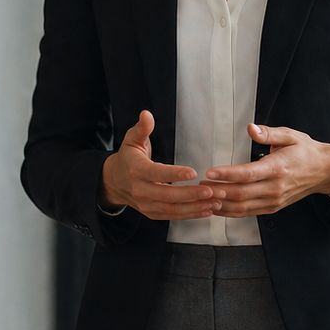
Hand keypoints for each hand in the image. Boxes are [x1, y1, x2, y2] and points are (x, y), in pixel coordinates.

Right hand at [101, 110, 223, 219]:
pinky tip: (207, 210)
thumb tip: (146, 114)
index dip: (175, 173)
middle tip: (212, 191)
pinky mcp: (152, 213)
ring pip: (172, 209)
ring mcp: (146, 204)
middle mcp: (140, 190)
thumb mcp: (132, 140)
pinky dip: (190, 215)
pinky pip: (172, 216)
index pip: (157, 173)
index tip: (194, 172)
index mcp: (136, 170)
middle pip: (168, 195)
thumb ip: (142, 128)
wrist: (114, 182)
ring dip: (195, 207)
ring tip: (215, 202)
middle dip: (192, 194)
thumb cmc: (128, 157)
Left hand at [201, 125, 329, 216]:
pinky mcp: (272, 207)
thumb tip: (251, 128)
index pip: (248, 174)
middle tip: (199, 186)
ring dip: (221, 204)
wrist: (324, 171)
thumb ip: (269, 133)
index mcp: (278, 167)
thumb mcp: (291, 135)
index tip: (210, 172)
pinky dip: (230, 212)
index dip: (227, 174)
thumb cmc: (305, 151)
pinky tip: (217, 207)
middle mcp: (276, 187)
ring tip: (203, 197)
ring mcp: (274, 200)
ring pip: (243, 207)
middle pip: (242, 193)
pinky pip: (248, 212)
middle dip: (218, 191)